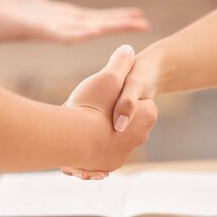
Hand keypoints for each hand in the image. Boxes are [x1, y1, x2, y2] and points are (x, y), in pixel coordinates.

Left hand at [0, 0, 148, 46]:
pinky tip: (98, 30)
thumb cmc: (9, 6)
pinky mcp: (43, 32)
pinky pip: (67, 34)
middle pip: (100, 24)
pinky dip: (83, 33)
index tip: (139, 16)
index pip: (98, 16)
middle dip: (122, 24)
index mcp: (66, 17)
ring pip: (89, 29)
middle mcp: (65, 25)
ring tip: (132, 26)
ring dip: (110, 28)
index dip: (118, 16)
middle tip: (146, 25)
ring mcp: (55, 30)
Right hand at [62, 45, 156, 177]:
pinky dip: (89, 146)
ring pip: (108, 136)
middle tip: (90, 105)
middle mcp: (139, 138)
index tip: (104, 93)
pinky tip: (76, 138)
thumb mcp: (109, 76)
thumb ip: (120, 62)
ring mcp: (122, 156)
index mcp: (148, 115)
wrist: (69, 142)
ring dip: (97, 129)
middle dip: (108, 112)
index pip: (135, 98)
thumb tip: (128, 49)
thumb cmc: (91, 107)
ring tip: (80, 120)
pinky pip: (97, 153)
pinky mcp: (104, 167)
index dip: (117, 93)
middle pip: (122, 118)